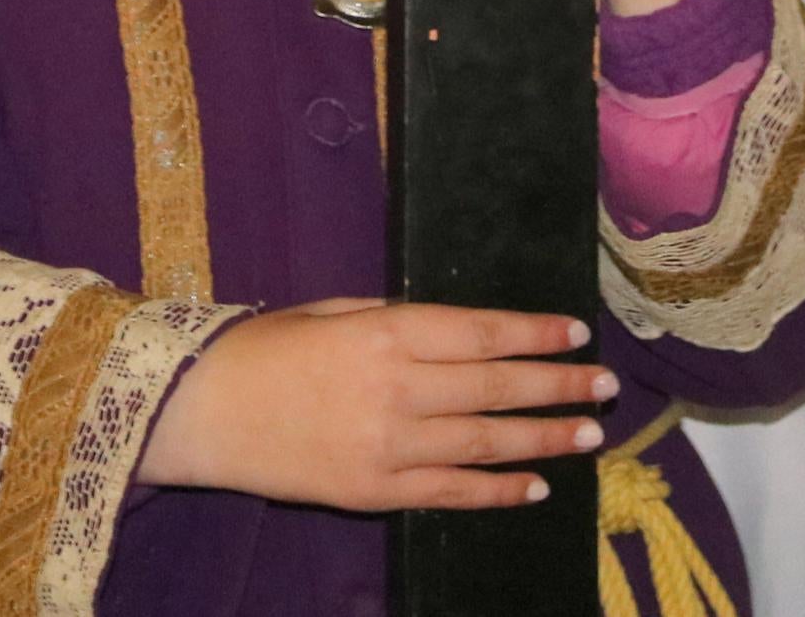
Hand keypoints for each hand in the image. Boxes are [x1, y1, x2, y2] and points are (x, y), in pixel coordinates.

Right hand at [138, 298, 611, 509]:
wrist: (200, 411)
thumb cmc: (262, 348)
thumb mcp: (331, 312)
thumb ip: (395, 323)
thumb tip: (458, 334)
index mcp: (385, 333)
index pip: (482, 333)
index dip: (535, 334)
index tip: (576, 332)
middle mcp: (397, 388)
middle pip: (496, 387)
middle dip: (558, 385)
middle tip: (604, 384)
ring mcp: (388, 446)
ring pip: (485, 442)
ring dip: (544, 438)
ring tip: (588, 435)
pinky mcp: (374, 491)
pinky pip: (450, 492)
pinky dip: (497, 490)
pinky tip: (534, 486)